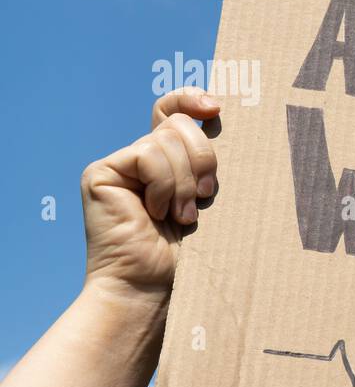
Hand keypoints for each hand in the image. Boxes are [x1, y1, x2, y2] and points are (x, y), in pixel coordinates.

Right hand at [81, 88, 220, 301]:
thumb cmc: (191, 254)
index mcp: (169, 161)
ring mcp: (119, 164)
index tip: (216, 108)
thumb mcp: (209, 199)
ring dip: (185, 183)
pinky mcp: (101, 173)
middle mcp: (142, 158)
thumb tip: (220, 117)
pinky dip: (163, 184)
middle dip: (203, 159)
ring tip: (183, 217)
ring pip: (165, 140)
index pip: (174, 110)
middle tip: (205, 198)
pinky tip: (156, 212)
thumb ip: (208, 162)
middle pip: (179, 124)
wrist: (153, 287)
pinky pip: (147, 155)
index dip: (191, 98)